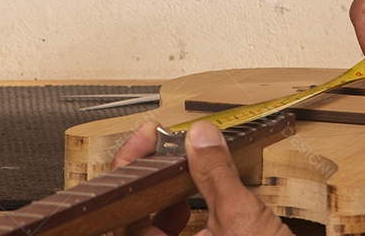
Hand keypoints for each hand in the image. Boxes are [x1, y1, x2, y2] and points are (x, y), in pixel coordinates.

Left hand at [113, 121, 293, 235]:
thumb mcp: (243, 219)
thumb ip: (217, 175)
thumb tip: (201, 140)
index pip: (121, 211)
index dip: (129, 167)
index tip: (146, 139)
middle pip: (132, 218)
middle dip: (149, 177)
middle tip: (164, 146)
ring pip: (151, 230)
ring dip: (164, 196)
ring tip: (184, 172)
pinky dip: (180, 217)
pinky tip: (198, 202)